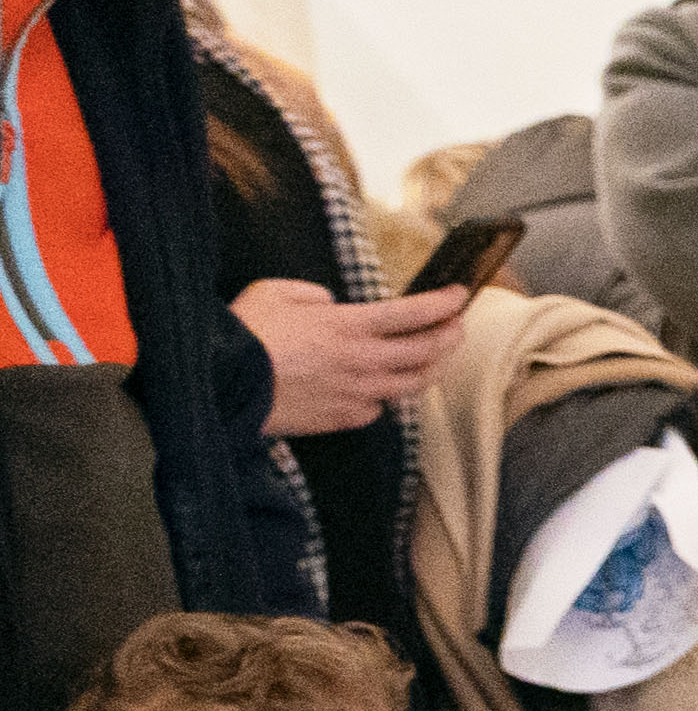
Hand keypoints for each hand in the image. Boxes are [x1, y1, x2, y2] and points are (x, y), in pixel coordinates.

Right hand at [238, 278, 467, 433]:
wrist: (222, 384)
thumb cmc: (244, 334)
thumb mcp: (274, 291)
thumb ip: (313, 294)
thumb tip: (331, 305)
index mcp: (348, 325)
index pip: (414, 313)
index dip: (444, 303)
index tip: (460, 295)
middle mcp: (363, 361)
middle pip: (428, 352)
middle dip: (451, 336)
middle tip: (458, 326)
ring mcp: (358, 393)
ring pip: (414, 385)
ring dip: (433, 368)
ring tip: (438, 358)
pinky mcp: (346, 419)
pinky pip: (379, 408)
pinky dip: (387, 396)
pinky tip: (384, 387)